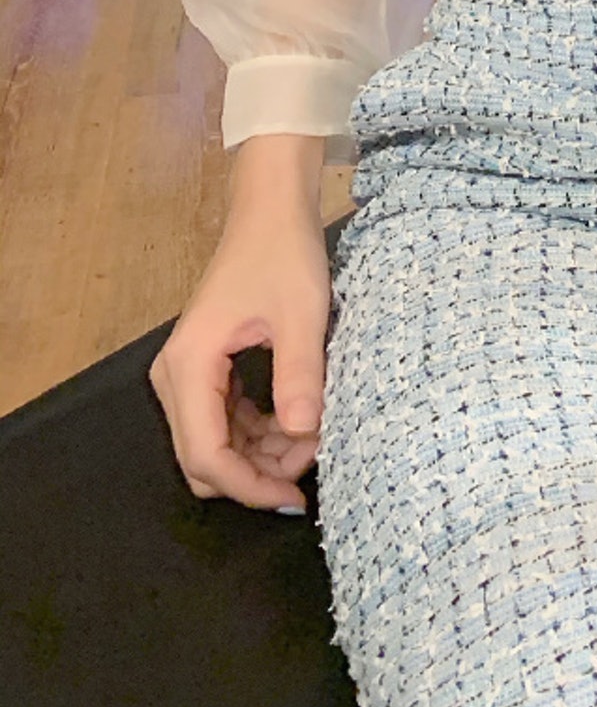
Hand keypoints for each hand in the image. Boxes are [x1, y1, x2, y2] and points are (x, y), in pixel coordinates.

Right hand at [149, 181, 331, 512]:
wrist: (271, 209)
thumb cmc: (284, 253)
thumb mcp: (302, 314)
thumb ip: (299, 375)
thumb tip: (303, 435)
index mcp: (190, 364)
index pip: (206, 453)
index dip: (248, 486)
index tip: (294, 497)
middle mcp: (174, 375)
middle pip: (202, 458)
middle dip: (256, 472)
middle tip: (310, 462)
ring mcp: (186, 372)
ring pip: (212, 444)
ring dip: (259, 454)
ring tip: (312, 437)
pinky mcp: (203, 368)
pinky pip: (222, 421)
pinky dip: (256, 432)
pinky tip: (294, 421)